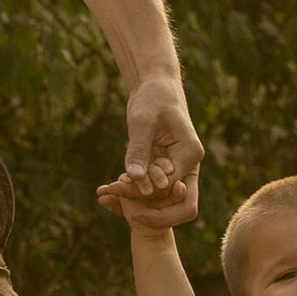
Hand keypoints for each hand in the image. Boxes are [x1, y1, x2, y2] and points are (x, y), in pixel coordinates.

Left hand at [106, 77, 201, 225]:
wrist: (156, 86)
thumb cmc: (152, 98)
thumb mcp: (142, 121)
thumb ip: (138, 150)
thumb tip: (132, 178)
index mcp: (190, 153)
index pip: (169, 186)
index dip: (142, 192)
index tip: (115, 189)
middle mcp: (189, 165)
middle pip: (177, 203)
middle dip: (147, 208)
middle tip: (112, 200)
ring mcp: (178, 168)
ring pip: (162, 198)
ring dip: (137, 200)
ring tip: (106, 194)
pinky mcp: (165, 168)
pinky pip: (152, 187)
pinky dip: (133, 190)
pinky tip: (110, 191)